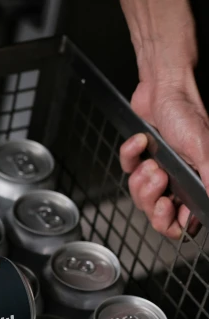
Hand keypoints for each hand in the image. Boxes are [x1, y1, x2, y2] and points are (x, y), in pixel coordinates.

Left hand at [120, 73, 207, 239]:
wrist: (164, 88)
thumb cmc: (187, 113)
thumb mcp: (203, 149)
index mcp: (195, 183)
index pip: (182, 221)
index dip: (170, 222)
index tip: (166, 206)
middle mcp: (177, 180)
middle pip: (155, 212)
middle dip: (151, 197)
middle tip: (158, 177)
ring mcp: (157, 170)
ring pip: (139, 194)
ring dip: (140, 178)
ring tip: (151, 162)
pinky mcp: (139, 158)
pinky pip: (126, 168)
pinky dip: (129, 155)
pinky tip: (140, 143)